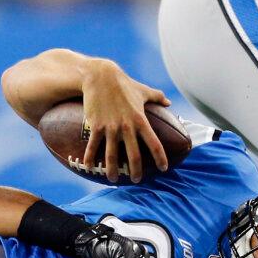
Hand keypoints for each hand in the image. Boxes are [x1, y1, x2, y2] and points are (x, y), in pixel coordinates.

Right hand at [81, 60, 170, 182]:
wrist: (101, 77)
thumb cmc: (124, 83)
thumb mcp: (143, 90)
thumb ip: (157, 97)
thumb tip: (169, 102)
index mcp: (141, 120)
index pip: (154, 143)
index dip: (160, 158)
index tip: (163, 169)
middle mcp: (127, 126)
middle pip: (133, 155)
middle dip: (135, 171)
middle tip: (136, 180)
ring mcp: (110, 127)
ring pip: (112, 155)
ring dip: (112, 170)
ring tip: (112, 179)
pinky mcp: (96, 126)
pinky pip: (93, 146)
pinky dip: (90, 158)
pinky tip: (88, 167)